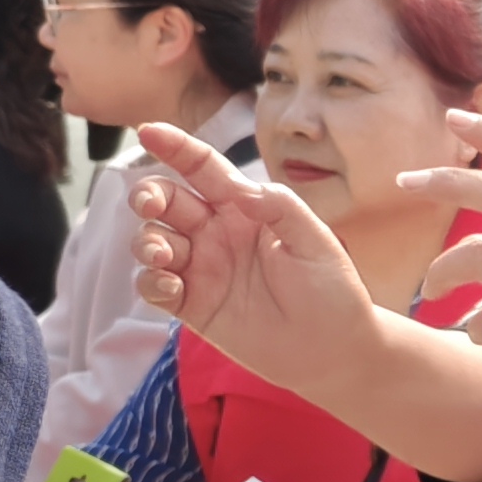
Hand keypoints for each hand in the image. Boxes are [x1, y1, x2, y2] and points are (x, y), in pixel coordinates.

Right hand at [128, 121, 387, 392]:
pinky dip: (151, 282)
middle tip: (151, 204)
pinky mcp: (192, 305)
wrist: (333, 351)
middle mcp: (216, 232)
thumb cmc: (331, 290)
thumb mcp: (314, 240)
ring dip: (147, 240)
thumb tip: (238, 188)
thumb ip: (279, 206)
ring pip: (153, 240)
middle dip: (148, 194)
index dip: (176, 147)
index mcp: (244, 208)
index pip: (203, 169)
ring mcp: (202, 268)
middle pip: (166, 200)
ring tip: (163, 254)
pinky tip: (171, 287)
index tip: (149, 130)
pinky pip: (154, 286)